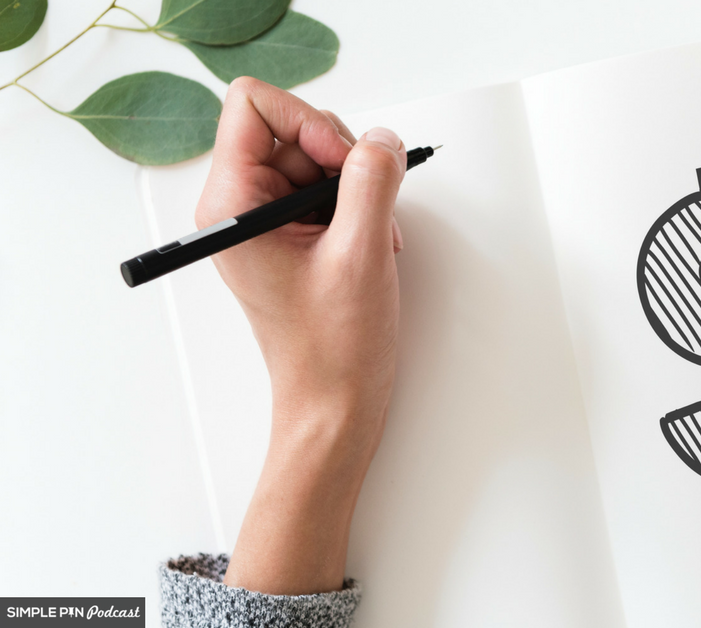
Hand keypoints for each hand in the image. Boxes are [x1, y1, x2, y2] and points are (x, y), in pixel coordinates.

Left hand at [194, 77, 405, 593]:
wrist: (335, 403)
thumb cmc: (331, 348)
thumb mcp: (360, 253)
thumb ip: (372, 182)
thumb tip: (382, 138)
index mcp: (231, 205)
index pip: (254, 106)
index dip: (308, 120)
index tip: (343, 161)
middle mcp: (241, 206)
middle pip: (294, 127)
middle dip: (343, 157)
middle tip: (365, 205)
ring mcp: (267, 220)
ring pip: (319, 156)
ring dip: (359, 186)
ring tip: (372, 236)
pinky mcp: (293, 234)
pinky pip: (330, 188)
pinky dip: (360, 205)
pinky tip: (372, 242)